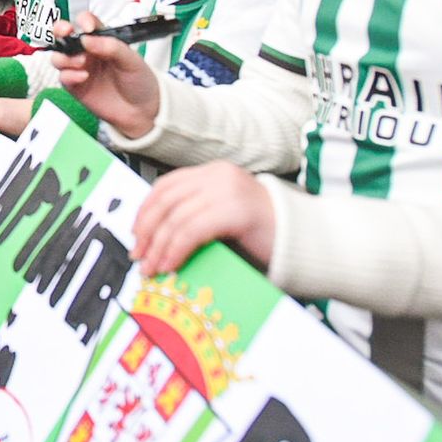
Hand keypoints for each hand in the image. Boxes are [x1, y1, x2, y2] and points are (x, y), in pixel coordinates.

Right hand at [51, 14, 160, 137]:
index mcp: (102, 40)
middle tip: (65, 33)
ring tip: (82, 62)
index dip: (83, 21)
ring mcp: (79, 68)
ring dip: (65, 57)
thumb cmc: (139, 81)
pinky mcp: (75, 86)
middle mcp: (87, 52)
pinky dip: (69, 75)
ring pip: (59, 56)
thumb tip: (87, 38)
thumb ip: (111, 47)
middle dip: (60, 30)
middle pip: (64, 35)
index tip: (87, 28)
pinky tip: (83, 77)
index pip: (86, 22)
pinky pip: (63, 77)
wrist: (142, 111)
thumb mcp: (131, 60)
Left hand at [132, 161, 274, 275]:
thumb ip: (193, 221)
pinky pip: (192, 230)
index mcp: (213, 173)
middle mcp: (219, 175)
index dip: (145, 211)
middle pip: (165, 200)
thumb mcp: (221, 222)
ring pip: (175, 217)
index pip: (166, 186)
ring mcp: (228, 190)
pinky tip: (171, 264)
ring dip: (158, 246)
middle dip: (146, 230)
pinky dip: (175, 249)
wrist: (306, 243)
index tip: (135, 235)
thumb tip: (154, 242)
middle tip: (139, 256)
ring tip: (153, 268)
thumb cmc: (265, 237)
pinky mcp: (237, 210)